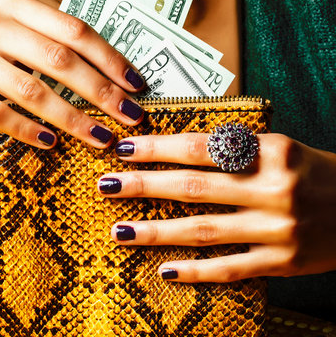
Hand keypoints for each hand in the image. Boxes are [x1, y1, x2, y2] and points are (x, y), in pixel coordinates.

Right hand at [0, 0, 143, 148]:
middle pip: (58, 60)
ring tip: (101, 138)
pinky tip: (52, 144)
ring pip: (31, 90)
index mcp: (14, 5)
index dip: (110, 59)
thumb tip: (110, 79)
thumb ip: (52, 47)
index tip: (137, 86)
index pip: (74, 30)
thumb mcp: (15, 38)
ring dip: (72, 119)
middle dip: (101, 92)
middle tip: (129, 117)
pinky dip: (28, 131)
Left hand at [98, 133, 335, 281]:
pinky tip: (164, 270)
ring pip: (203, 230)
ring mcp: (278, 229)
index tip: (125, 149)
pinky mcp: (283, 262)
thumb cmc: (312, 171)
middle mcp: (274, 188)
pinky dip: (196, 271)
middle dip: (143, 186)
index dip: (158, 148)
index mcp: (272, 151)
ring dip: (156, 232)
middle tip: (106, 185)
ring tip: (120, 232)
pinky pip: (231, 268)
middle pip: (193, 187)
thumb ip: (234, 148)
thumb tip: (179, 149)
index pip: (200, 147)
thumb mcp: (279, 147)